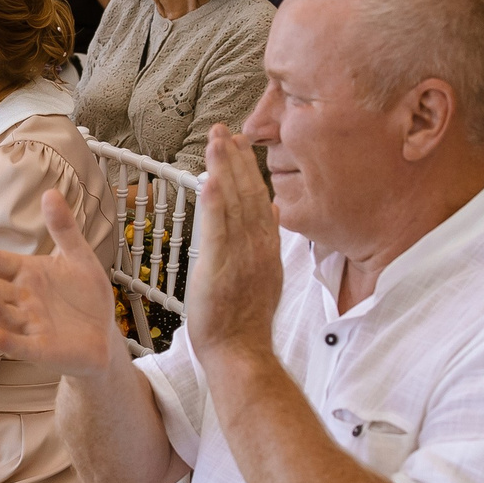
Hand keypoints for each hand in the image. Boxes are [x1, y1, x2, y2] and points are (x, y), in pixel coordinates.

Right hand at [0, 190, 124, 376]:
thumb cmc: (87, 297)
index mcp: (28, 275)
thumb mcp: (79, 257)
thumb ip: (63, 228)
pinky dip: (9, 342)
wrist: (104, 335)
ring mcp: (30, 326)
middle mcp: (23, 300)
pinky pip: (22, 345)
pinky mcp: (42, 349)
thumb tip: (50, 192)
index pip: (0, 263)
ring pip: (4, 316)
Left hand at [186, 125, 282, 360]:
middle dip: (236, 159)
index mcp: (266, 247)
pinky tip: (209, 178)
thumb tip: (274, 210)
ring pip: (234, 204)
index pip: (260, 198)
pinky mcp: (219, 267)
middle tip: (224, 130)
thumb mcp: (267, 275)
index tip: (239, 144)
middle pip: (249, 193)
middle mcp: (257, 246)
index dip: (249, 169)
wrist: (242, 352)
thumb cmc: (247, 321)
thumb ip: (269, 241)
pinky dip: (214, 203)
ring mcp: (240, 255)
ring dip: (225, 169)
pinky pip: (217, 229)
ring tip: (216, 140)